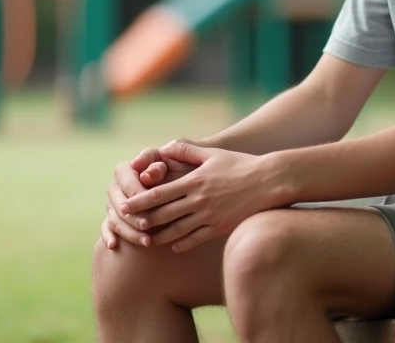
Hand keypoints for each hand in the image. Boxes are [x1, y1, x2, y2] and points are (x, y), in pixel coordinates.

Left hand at [119, 140, 278, 252]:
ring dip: (159, 235)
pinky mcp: (220, 227)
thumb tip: (163, 148)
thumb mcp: (213, 153)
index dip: (140, 200)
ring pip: (178, 230)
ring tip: (145, 239)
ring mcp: (210, 216)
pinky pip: (196, 238)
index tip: (125, 206)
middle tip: (127, 224)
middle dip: (144, 219)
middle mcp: (199, 200)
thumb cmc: (241, 165)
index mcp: (195, 180)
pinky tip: (173, 246)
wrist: (270, 182)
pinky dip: (182, 243)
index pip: (161, 193)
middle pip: (165, 213)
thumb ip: (187, 150)